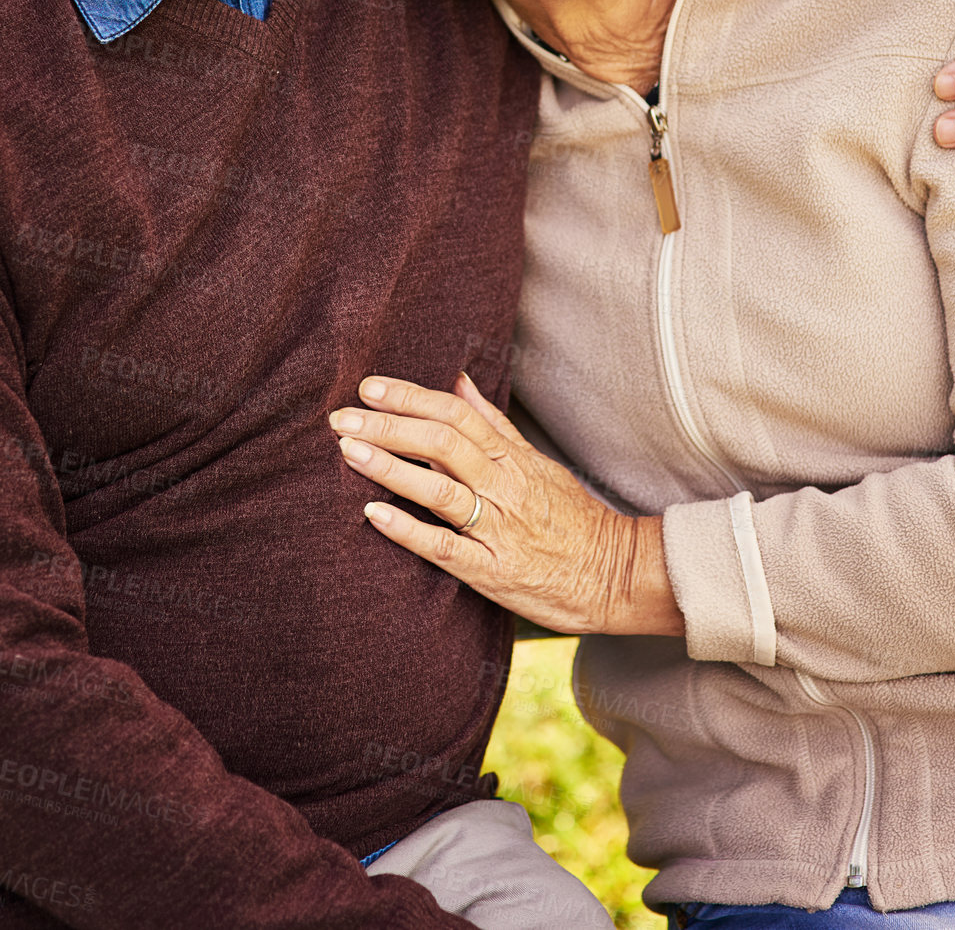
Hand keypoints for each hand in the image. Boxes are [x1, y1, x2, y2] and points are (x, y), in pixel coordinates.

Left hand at [328, 371, 683, 636]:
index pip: (456, 413)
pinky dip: (408, 530)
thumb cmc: (570, 517)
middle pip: (442, 443)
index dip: (411, 397)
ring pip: (440, 490)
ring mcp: (498, 528)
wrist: (613, 575)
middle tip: (341, 418)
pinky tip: (373, 515)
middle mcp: (503, 485)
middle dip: (388, 426)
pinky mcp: (492, 571)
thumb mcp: (536, 462)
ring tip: (349, 451)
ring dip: (390, 467)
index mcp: (511, 457)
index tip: (370, 387)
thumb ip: (495, 423)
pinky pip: (446, 547)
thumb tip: (459, 380)